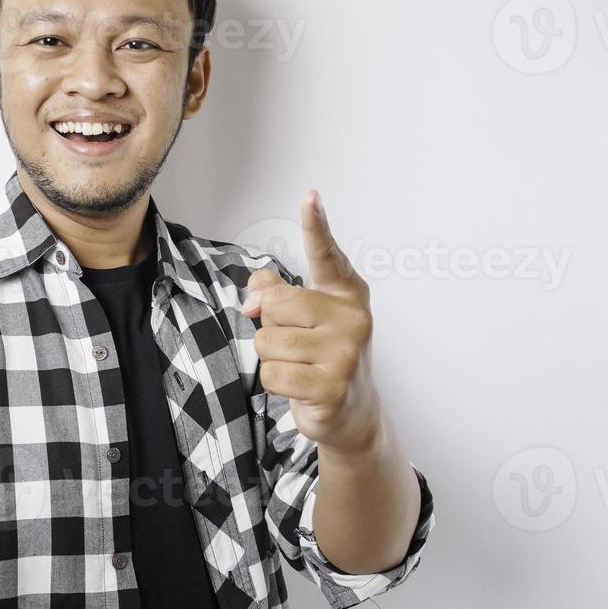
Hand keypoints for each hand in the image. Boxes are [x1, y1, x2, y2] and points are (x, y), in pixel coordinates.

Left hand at [242, 191, 382, 458]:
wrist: (352, 412)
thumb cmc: (323, 356)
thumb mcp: (304, 318)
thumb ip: (276, 292)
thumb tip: (254, 291)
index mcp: (346, 293)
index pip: (326, 255)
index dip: (316, 226)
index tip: (310, 196)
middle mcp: (353, 318)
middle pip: (275, 304)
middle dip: (271, 326)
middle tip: (296, 344)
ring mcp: (346, 354)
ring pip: (267, 342)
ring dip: (272, 358)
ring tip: (298, 366)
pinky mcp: (332, 387)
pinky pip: (272, 374)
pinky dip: (275, 383)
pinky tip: (299, 387)